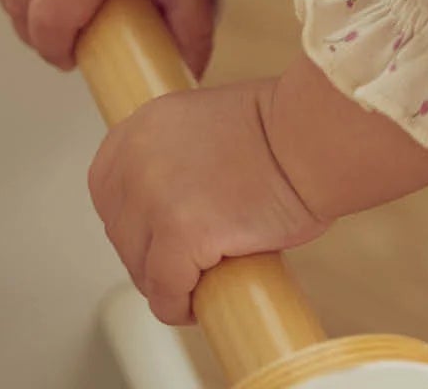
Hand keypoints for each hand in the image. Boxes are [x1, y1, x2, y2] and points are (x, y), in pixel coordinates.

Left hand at [88, 79, 331, 324]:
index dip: (136, 216)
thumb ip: (179, 154)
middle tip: (192, 258)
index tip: (160, 230)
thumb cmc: (288, 128)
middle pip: (122, 231)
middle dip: (153, 251)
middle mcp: (138, 158)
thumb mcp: (210, 122)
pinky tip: (201, 302)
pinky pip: (167, 293)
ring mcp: (155, 198)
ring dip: (169, 280)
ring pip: (141, 267)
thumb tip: (173, 201)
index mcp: (143, 125)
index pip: (108, 187)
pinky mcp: (181, 235)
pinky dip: (182, 305)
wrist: (319, 136)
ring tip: (205, 275)